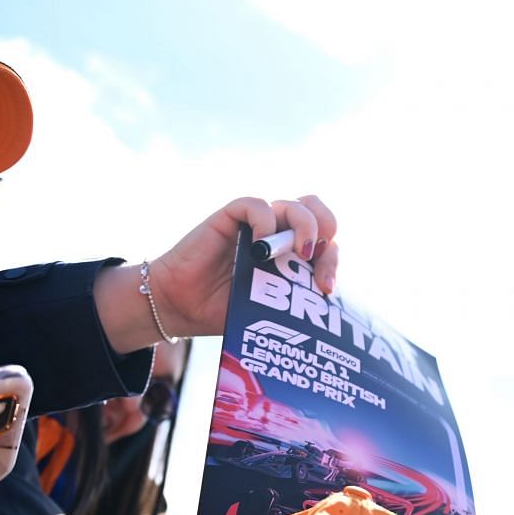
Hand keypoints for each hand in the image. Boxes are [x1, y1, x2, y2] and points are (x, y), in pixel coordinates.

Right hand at [97, 196, 339, 352]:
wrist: (181, 307)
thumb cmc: (226, 310)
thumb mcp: (269, 309)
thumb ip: (295, 298)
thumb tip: (329, 306)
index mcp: (293, 254)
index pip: (327, 243)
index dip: (333, 260)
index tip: (327, 289)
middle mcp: (279, 234)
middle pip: (319, 214)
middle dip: (328, 232)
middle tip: (316, 258)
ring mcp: (257, 224)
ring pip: (295, 204)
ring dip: (306, 224)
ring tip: (301, 251)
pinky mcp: (231, 217)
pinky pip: (256, 204)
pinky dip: (266, 220)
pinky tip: (261, 248)